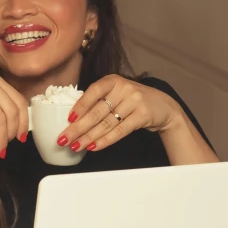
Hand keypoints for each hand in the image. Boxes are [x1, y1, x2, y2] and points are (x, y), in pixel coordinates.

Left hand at [57, 75, 181, 152]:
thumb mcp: (117, 93)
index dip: (80, 106)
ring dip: (89, 137)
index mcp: (113, 80)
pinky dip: (105, 140)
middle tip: (64, 139)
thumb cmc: (132, 100)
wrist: (163, 106)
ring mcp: (134, 101)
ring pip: (106, 123)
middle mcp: (124, 88)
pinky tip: (93, 147)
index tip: (68, 119)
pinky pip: (120, 131)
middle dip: (78, 127)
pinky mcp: (142, 115)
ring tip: (76, 146)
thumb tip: (73, 119)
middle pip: (97, 111)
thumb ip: (99, 101)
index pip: (93, 91)